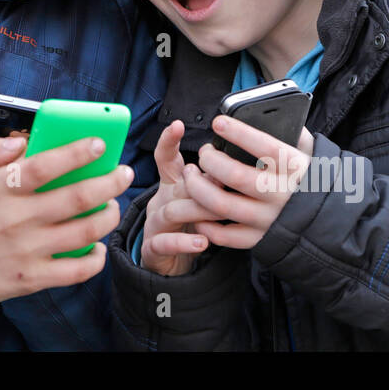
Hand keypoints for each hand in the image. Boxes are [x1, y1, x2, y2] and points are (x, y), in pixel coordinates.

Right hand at [0, 135, 134, 308]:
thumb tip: (17, 140)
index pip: (45, 164)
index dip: (76, 152)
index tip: (99, 142)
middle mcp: (16, 218)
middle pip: (76, 197)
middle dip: (109, 182)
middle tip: (124, 173)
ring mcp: (26, 250)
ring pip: (83, 232)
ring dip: (107, 216)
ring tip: (113, 206)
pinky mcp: (29, 279)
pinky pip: (74, 271)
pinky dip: (94, 260)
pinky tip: (97, 248)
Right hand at [139, 120, 219, 275]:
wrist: (170, 264)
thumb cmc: (189, 226)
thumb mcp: (200, 201)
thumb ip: (211, 183)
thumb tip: (234, 164)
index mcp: (170, 185)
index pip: (165, 158)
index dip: (168, 141)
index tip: (177, 125)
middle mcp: (160, 201)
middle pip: (176, 185)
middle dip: (199, 184)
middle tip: (224, 184)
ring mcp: (155, 224)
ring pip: (171, 211)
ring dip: (196, 210)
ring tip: (218, 212)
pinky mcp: (154, 248)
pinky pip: (165, 243)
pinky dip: (184, 242)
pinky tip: (202, 242)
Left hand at [167, 115, 313, 249]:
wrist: (331, 221)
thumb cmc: (311, 179)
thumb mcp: (310, 152)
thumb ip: (292, 132)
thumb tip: (269, 111)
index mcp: (294, 168)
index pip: (264, 146)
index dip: (239, 133)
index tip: (219, 123)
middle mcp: (280, 194)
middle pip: (234, 175)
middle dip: (210, 160)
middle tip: (204, 153)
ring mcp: (268, 219)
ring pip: (221, 204)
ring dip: (198, 187)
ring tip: (192, 174)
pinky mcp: (259, 239)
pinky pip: (224, 235)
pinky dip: (206, 222)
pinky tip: (199, 208)